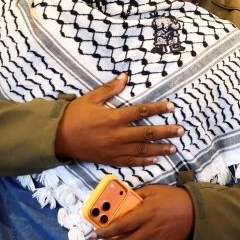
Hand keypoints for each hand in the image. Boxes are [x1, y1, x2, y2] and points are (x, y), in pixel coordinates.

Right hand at [54, 73, 183, 165]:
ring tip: (174, 147)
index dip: (158, 109)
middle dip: (165, 132)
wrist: (58, 138)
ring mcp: (114, 149)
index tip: (172, 107)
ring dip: (159, 149)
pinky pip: (130, 162)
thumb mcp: (90, 98)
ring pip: (141, 150)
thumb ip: (109, 89)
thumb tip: (125, 77)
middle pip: (146, 133)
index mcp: (113, 117)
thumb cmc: (74, 115)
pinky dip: (144, 161)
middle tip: (181, 130)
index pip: (141, 112)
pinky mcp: (110, 159)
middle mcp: (117, 135)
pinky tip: (155, 160)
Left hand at [94, 185, 193, 239]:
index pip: (121, 225)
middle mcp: (149, 228)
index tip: (96, 232)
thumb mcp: (154, 190)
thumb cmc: (174, 198)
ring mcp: (157, 238)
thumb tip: (124, 198)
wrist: (195, 210)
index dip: (106, 230)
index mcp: (146, 212)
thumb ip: (138, 194)